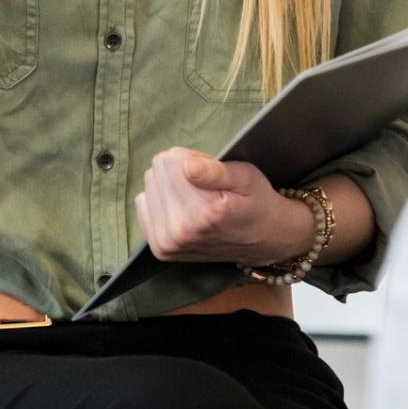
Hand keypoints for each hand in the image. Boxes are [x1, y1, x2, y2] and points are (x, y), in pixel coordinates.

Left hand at [134, 148, 315, 265]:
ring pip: (149, 186)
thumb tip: (184, 166)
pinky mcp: (160, 249)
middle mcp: (180, 231)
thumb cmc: (256, 202)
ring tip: (198, 198)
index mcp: (202, 211)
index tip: (212, 172)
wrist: (264, 240)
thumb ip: (214, 171)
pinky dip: (161, 201)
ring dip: (171, 186)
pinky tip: (183, 208)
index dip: (193, 159)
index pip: (171, 159)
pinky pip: (143, 204)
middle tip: (206, 187)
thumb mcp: (245, 177)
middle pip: (157, 171)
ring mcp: (167, 243)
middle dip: (180, 172)